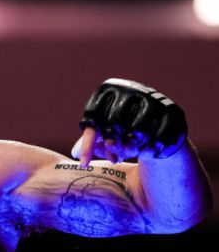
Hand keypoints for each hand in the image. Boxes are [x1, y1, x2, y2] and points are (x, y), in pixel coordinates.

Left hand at [72, 78, 186, 166]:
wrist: (159, 124)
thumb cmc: (122, 128)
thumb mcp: (103, 131)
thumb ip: (90, 141)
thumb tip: (77, 154)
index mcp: (109, 88)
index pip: (94, 116)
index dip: (88, 142)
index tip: (84, 163)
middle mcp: (131, 89)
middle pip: (115, 123)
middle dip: (113, 145)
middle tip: (114, 156)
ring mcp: (154, 99)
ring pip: (138, 132)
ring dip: (132, 148)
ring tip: (131, 151)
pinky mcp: (173, 112)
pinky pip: (158, 138)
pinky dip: (150, 151)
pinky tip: (148, 153)